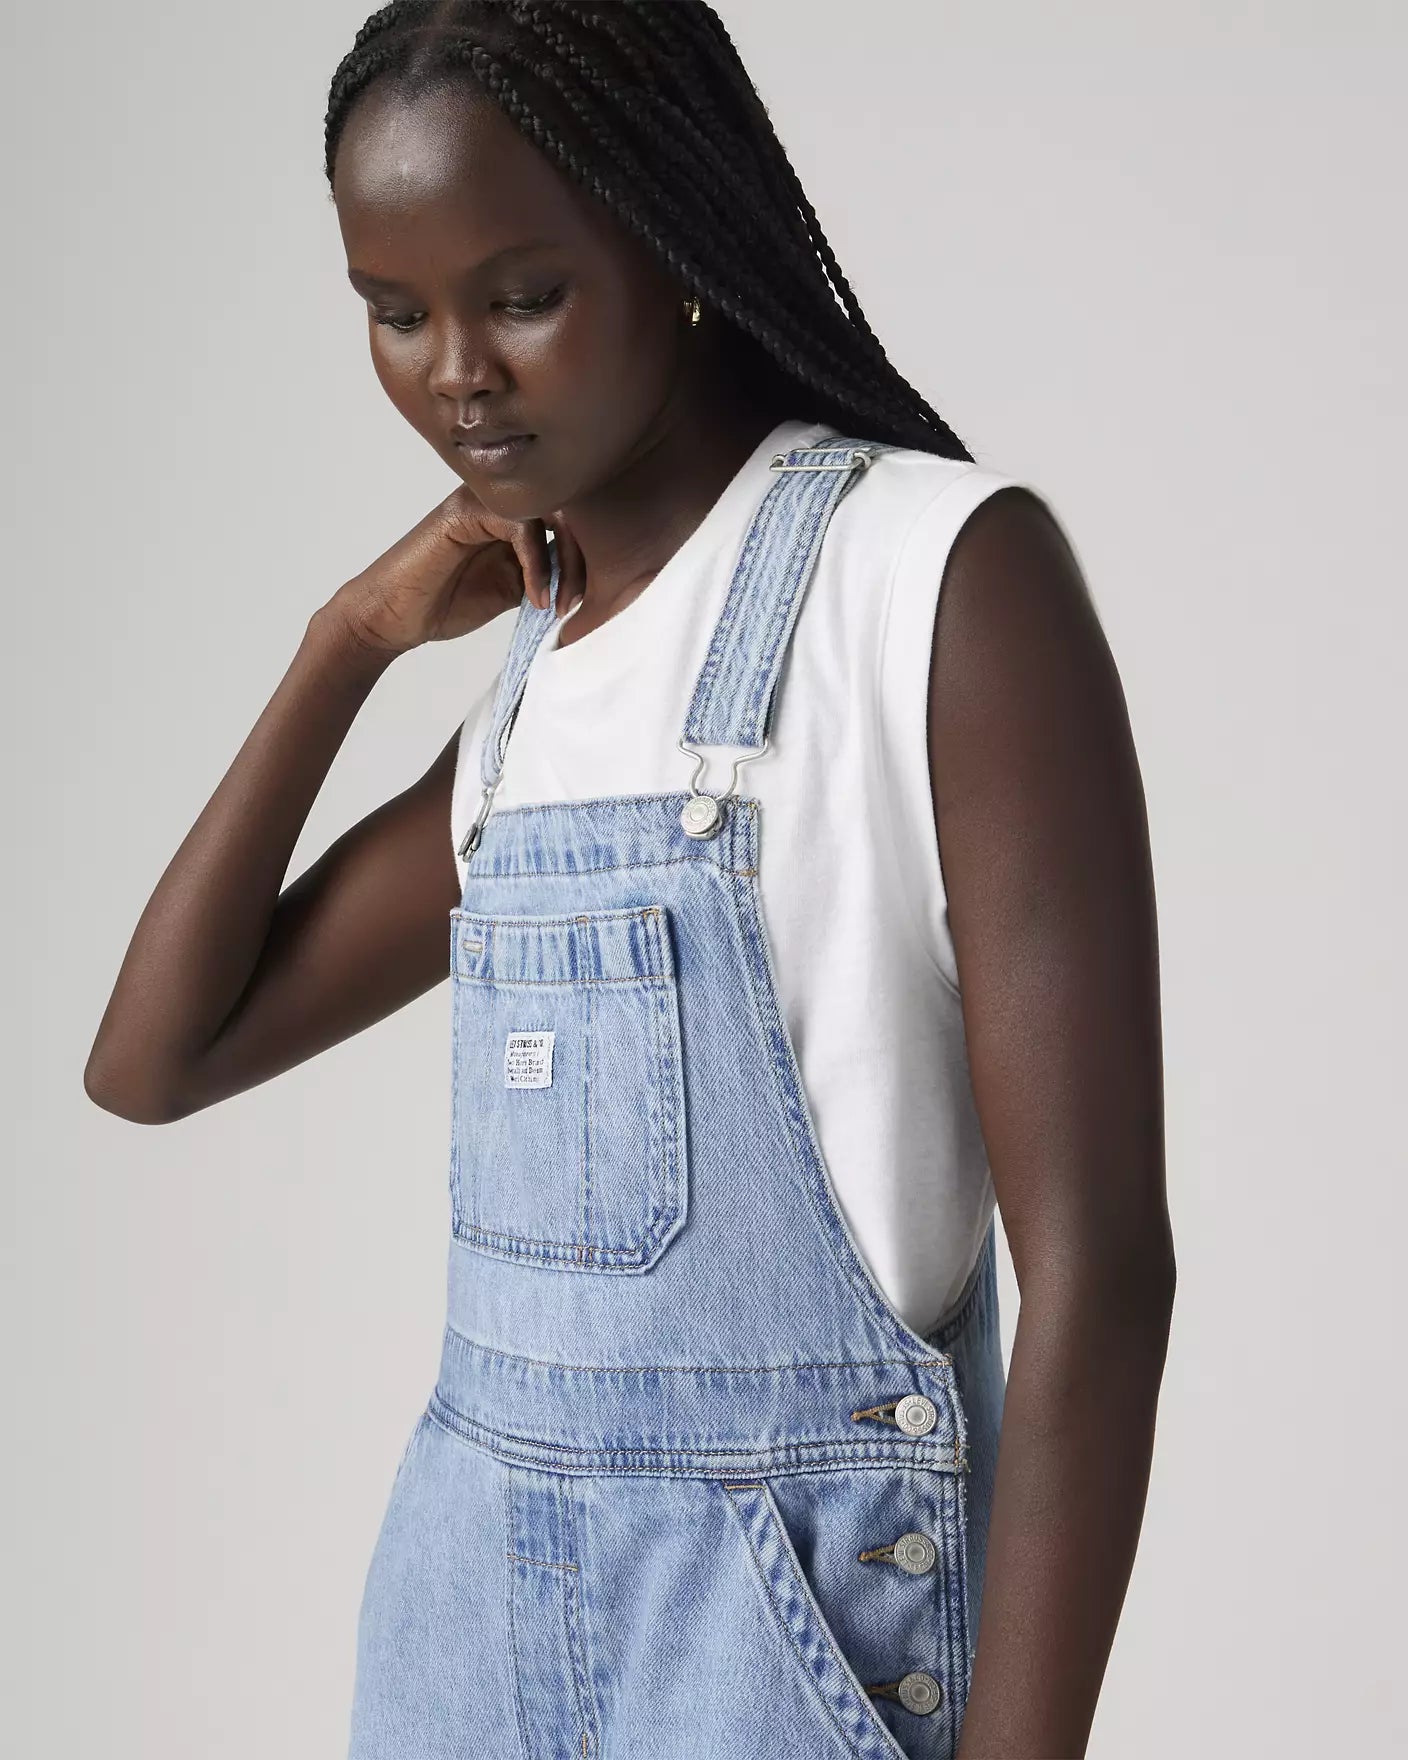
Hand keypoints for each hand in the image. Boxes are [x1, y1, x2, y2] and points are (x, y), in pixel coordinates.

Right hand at [321, 484, 585, 657]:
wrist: (393, 617)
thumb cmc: (445, 604)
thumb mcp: (511, 590)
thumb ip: (543, 573)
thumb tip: (586, 577)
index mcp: (511, 515)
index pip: (568, 519)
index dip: (588, 556)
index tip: (590, 600)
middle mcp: (498, 501)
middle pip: (566, 510)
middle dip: (582, 560)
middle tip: (579, 602)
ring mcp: (481, 502)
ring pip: (548, 513)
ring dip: (565, 563)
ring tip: (559, 604)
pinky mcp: (466, 512)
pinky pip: (521, 524)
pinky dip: (537, 562)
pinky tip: (536, 596)